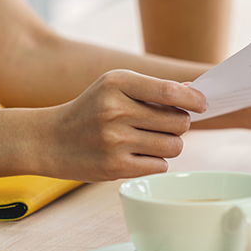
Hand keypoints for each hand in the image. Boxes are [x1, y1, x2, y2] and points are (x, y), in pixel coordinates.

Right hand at [38, 70, 206, 181]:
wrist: (47, 140)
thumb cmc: (91, 108)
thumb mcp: (116, 86)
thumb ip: (155, 88)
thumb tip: (195, 92)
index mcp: (118, 83)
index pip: (171, 91)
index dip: (194, 100)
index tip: (203, 105)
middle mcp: (115, 111)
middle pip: (178, 122)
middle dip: (180, 124)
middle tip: (166, 124)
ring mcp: (114, 141)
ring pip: (174, 146)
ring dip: (171, 144)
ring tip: (154, 139)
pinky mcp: (114, 167)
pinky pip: (159, 166)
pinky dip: (156, 161)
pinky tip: (139, 154)